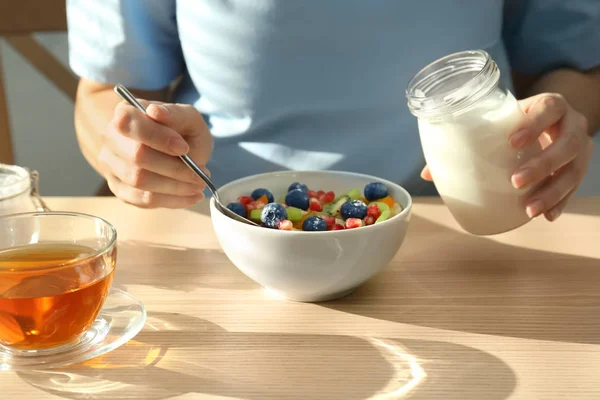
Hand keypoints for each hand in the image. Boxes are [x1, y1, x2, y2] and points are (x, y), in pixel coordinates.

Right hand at [99, 101, 212, 207]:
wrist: (177, 150)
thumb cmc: (182, 131)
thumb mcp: (189, 118)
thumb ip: (175, 114)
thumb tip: (155, 112)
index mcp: (124, 112)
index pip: (130, 124)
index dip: (158, 138)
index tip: (184, 148)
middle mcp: (111, 138)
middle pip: (136, 157)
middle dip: (174, 168)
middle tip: (201, 173)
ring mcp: (111, 166)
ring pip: (139, 182)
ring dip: (175, 187)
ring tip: (198, 184)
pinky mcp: (119, 189)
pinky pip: (142, 200)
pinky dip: (171, 200)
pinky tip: (190, 196)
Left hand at [421, 93, 594, 220]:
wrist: (553, 120)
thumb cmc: (517, 121)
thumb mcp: (499, 122)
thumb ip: (468, 141)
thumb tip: (427, 174)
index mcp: (549, 105)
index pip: (548, 108)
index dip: (534, 124)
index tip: (512, 141)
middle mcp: (571, 123)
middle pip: (568, 143)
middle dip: (543, 164)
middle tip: (515, 181)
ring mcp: (581, 146)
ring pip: (575, 169)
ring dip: (553, 191)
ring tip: (529, 209)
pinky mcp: (580, 167)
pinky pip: (576, 187)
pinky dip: (561, 202)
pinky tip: (546, 216)